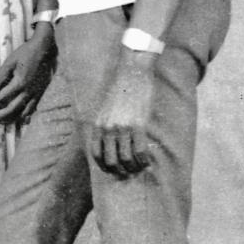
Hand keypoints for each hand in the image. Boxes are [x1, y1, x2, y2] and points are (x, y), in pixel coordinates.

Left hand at [0, 26, 55, 125]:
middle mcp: (28, 91)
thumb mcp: (10, 62)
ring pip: (24, 112)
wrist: (45, 49)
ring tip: (3, 123)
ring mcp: (36, 93)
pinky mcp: (41, 92)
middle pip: (12, 109)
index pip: (1, 96)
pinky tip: (23, 120)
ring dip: (12, 119)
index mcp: (19, 83)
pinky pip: (33, 108)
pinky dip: (27, 115)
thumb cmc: (25, 53)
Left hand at [92, 55, 155, 177]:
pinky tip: (147, 161)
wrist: (132, 71)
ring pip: (126, 159)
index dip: (105, 167)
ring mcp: (122, 127)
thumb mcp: (105, 107)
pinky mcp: (138, 124)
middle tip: (129, 172)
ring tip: (139, 168)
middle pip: (111, 161)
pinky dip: (144, 160)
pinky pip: (140, 151)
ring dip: (134, 168)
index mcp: (98, 124)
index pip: (96, 154)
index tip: (114, 169)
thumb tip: (109, 141)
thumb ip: (104, 123)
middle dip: (120, 171)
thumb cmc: (120, 87)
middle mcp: (108, 128)